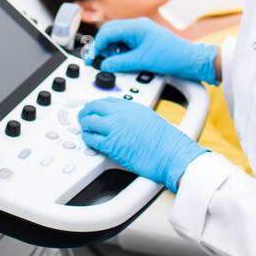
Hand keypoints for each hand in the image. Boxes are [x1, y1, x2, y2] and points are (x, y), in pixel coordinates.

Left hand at [78, 98, 208, 192]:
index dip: (96, 105)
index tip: (93, 110)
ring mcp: (115, 128)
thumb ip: (134, 117)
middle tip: (83, 118)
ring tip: (85, 131)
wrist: (172, 154)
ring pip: (88, 121)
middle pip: (94, 107)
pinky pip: (91, 139)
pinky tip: (91, 142)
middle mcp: (121, 114)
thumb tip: (125, 122)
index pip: (106, 100)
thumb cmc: (167, 142)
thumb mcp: (150, 119)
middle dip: (86, 113)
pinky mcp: (111, 144)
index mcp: (132, 106)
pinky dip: (88, 139)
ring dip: (85, 126)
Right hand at [86, 17, 218, 84]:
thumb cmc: (173, 55)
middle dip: (103, 47)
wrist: (191, 60)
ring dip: (113, 50)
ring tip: (116, 62)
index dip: (97, 45)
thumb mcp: (142, 61)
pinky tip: (124, 62)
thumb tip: (105, 65)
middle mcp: (137, 26)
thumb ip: (120, 63)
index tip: (92, 58)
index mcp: (136, 26)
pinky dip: (121, 53)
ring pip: (118, 39)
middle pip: (110, 33)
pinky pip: (126, 44)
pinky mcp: (145, 41)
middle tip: (99, 60)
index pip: (107, 32)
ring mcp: (141, 33)